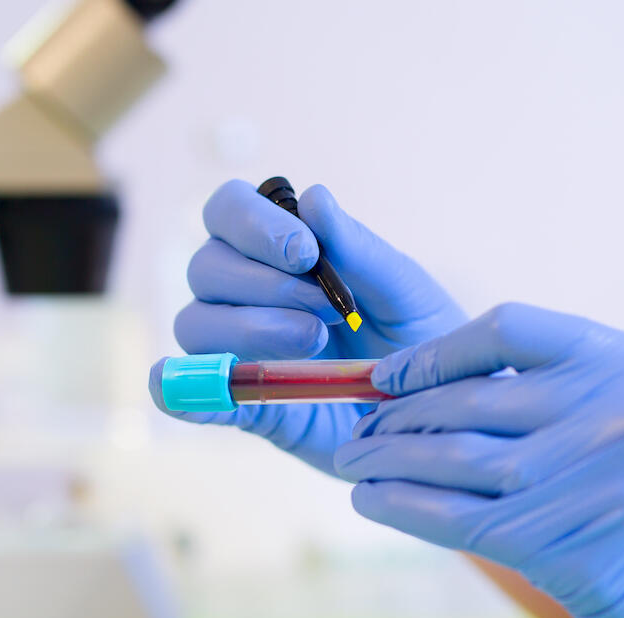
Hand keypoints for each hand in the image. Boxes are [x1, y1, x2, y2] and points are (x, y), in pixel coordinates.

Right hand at [149, 179, 465, 475]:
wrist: (438, 415)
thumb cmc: (422, 341)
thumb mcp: (405, 292)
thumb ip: (358, 249)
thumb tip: (313, 196)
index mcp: (279, 250)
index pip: (227, 211)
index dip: (252, 224)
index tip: (307, 255)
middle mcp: (244, 293)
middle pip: (206, 266)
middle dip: (264, 284)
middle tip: (331, 311)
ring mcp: (236, 349)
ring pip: (195, 323)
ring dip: (247, 328)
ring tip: (313, 346)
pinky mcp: (240, 405)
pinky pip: (189, 393)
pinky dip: (185, 392)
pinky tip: (207, 396)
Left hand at [335, 303, 623, 617]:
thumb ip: (556, 402)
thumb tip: (422, 392)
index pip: (510, 329)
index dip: (436, 352)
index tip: (387, 376)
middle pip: (470, 402)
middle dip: (397, 418)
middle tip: (356, 432)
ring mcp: (602, 478)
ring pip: (455, 459)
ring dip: (386, 461)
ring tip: (351, 464)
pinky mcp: (575, 546)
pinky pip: (458, 517)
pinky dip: (401, 506)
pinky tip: (369, 501)